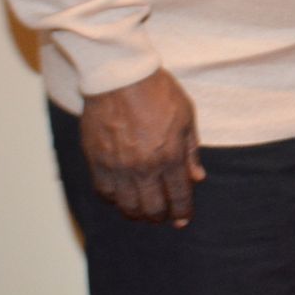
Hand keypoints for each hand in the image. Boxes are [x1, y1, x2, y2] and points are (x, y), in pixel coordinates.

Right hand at [80, 69, 205, 225]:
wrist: (119, 76)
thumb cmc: (156, 91)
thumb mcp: (186, 116)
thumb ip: (191, 150)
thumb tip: (198, 177)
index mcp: (169, 155)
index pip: (179, 196)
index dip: (183, 212)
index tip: (184, 218)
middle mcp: (143, 167)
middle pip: (152, 208)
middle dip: (161, 217)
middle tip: (164, 216)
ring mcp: (117, 166)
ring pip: (127, 206)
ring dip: (137, 213)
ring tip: (142, 211)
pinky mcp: (96, 161)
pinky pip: (104, 192)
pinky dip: (114, 199)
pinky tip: (120, 196)